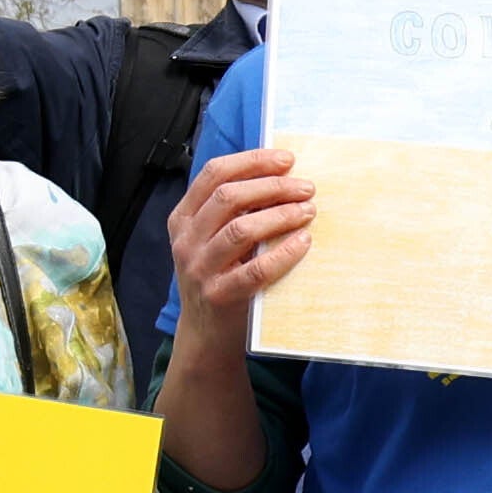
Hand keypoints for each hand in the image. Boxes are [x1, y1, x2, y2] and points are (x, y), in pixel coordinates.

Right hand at [163, 142, 317, 319]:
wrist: (206, 333)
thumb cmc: (219, 276)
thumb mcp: (213, 239)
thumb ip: (233, 211)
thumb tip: (280, 176)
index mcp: (183, 218)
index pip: (214, 175)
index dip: (252, 162)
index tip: (286, 159)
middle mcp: (186, 240)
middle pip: (228, 197)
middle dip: (272, 186)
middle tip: (306, 187)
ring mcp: (199, 269)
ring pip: (240, 230)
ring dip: (280, 215)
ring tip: (308, 210)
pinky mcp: (219, 295)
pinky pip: (255, 270)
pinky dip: (284, 253)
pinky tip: (304, 242)